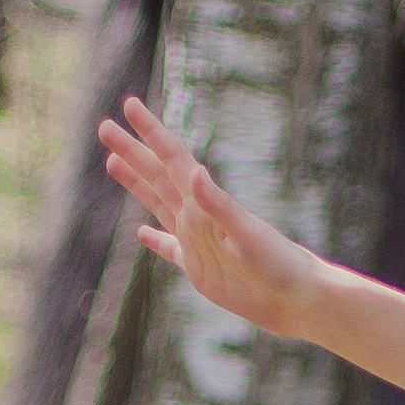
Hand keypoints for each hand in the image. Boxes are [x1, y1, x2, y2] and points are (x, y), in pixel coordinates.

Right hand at [99, 97, 328, 338]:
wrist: (299, 300)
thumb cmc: (279, 266)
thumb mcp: (247, 234)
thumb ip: (219, 205)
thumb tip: (194, 171)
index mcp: (208, 203)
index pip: (173, 160)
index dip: (151, 132)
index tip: (130, 104)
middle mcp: (199, 217)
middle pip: (158, 176)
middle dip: (132, 151)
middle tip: (105, 125)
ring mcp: (198, 242)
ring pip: (158, 204)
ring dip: (137, 183)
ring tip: (113, 162)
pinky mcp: (199, 270)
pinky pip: (169, 250)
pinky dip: (155, 240)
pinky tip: (142, 233)